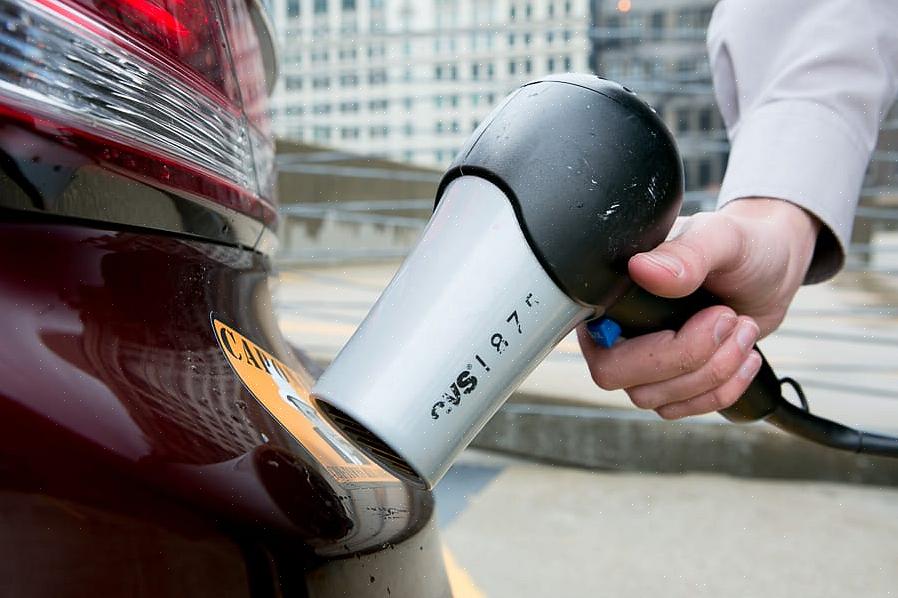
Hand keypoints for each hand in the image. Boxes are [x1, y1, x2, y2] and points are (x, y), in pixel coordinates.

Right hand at [577, 198, 819, 419]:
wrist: (772, 270)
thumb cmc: (742, 246)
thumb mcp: (718, 239)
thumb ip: (684, 254)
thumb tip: (642, 269)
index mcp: (610, 295)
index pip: (600, 343)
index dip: (651, 344)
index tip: (707, 314)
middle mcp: (615, 332)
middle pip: (620, 377)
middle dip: (689, 358)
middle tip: (729, 319)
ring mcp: (641, 362)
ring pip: (656, 399)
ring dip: (713, 371)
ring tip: (744, 328)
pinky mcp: (670, 383)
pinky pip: (685, 408)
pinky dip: (724, 388)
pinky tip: (745, 355)